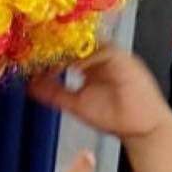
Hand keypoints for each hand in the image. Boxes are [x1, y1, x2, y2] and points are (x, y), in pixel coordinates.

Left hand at [27, 45, 170, 139]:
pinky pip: (107, 52)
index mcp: (89, 66)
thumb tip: (32, 87)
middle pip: (77, 42)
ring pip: (91, 43)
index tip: (33, 57)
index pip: (67, 51)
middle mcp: (101, 59)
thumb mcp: (74, 104)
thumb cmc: (114, 116)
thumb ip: (54, 94)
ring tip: (55, 60)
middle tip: (40, 52)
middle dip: (58, 45)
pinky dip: (91, 57)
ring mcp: (113, 58)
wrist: (139, 128)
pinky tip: (77, 67)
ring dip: (72, 49)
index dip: (50, 51)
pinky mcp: (126, 62)